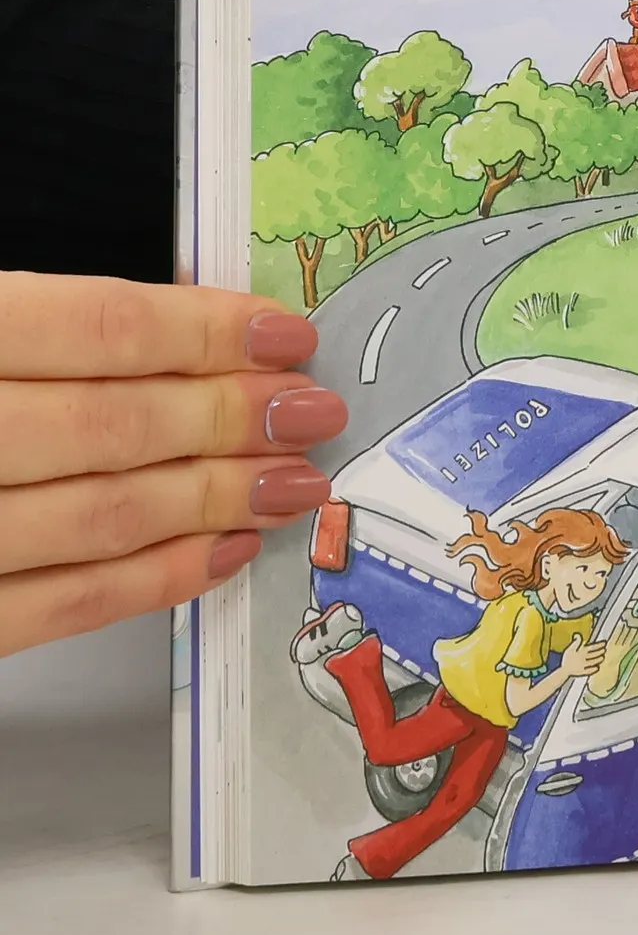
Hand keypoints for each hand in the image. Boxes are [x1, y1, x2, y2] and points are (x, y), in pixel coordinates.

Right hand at [0, 274, 346, 657]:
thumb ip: (29, 328)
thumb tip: (171, 329)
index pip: (85, 329)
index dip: (200, 331)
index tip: (281, 332)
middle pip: (106, 427)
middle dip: (230, 420)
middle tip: (310, 411)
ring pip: (94, 518)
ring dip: (212, 499)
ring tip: (291, 480)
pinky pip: (50, 606)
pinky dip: (148, 582)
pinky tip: (218, 552)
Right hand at [561, 636, 606, 674]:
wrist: (563, 670)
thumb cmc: (567, 659)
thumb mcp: (570, 648)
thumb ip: (576, 642)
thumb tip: (578, 635)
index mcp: (582, 652)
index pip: (592, 647)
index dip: (599, 645)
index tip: (604, 643)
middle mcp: (584, 658)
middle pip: (594, 654)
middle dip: (599, 652)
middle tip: (604, 650)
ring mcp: (584, 666)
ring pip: (593, 662)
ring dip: (598, 660)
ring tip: (602, 658)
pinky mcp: (582, 672)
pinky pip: (589, 670)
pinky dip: (593, 669)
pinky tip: (597, 668)